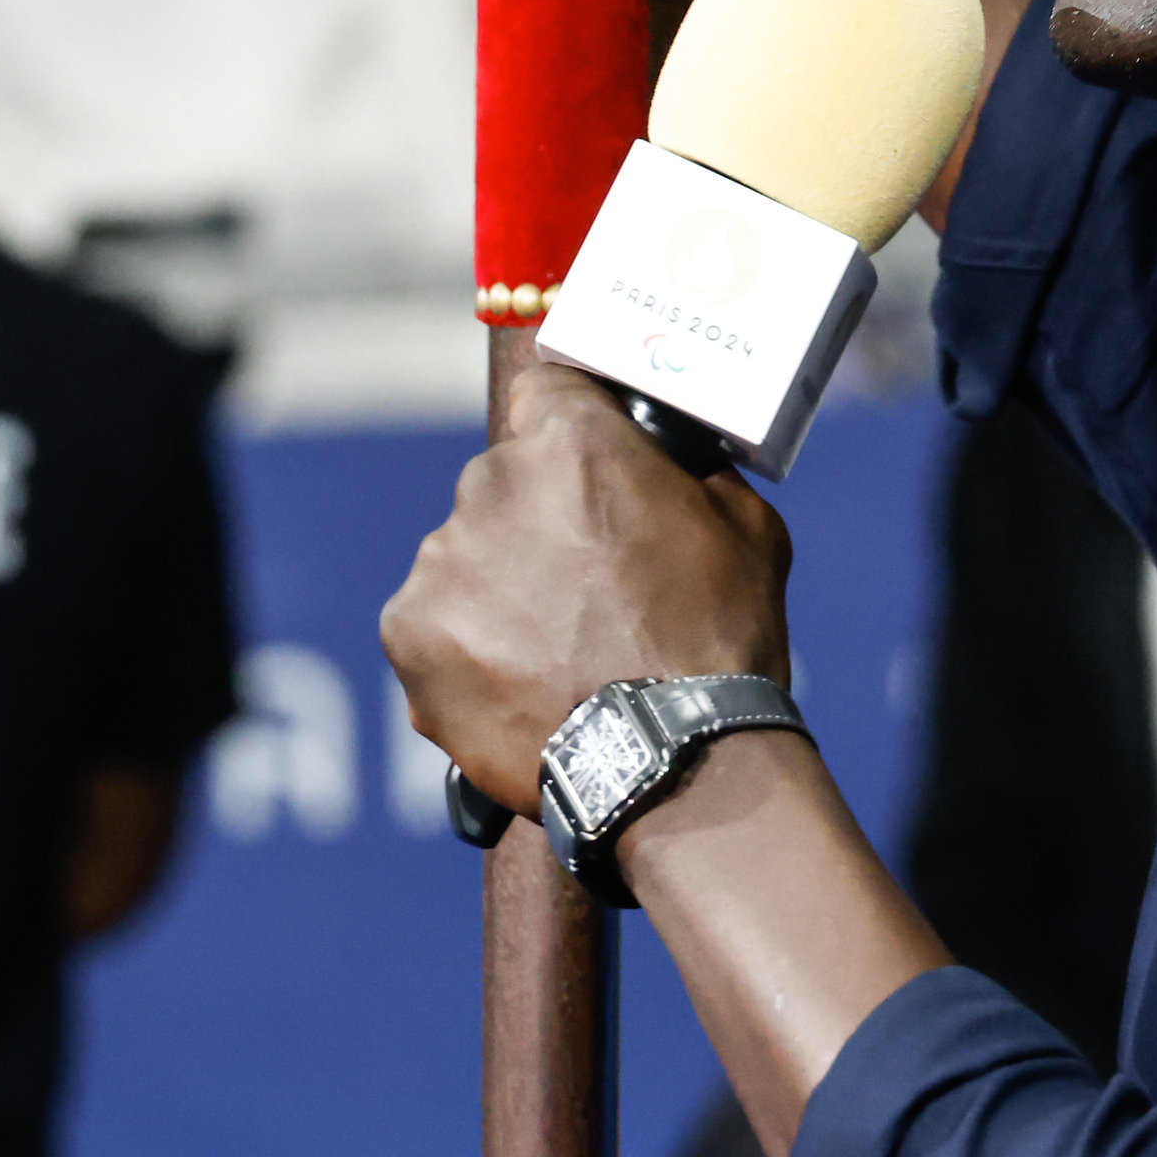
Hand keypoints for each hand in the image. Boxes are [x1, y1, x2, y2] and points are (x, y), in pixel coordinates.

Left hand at [380, 362, 796, 812]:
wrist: (672, 763)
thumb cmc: (719, 643)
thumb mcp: (748, 530)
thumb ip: (694, 476)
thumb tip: (674, 466)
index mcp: (572, 441)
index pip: (547, 392)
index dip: (570, 432)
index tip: (586, 472)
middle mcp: (492, 483)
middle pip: (505, 481)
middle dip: (538, 520)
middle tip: (584, 586)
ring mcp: (441, 561)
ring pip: (464, 555)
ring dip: (499, 588)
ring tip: (553, 650)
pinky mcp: (408, 632)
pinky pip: (432, 623)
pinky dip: (464, 649)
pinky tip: (517, 684)